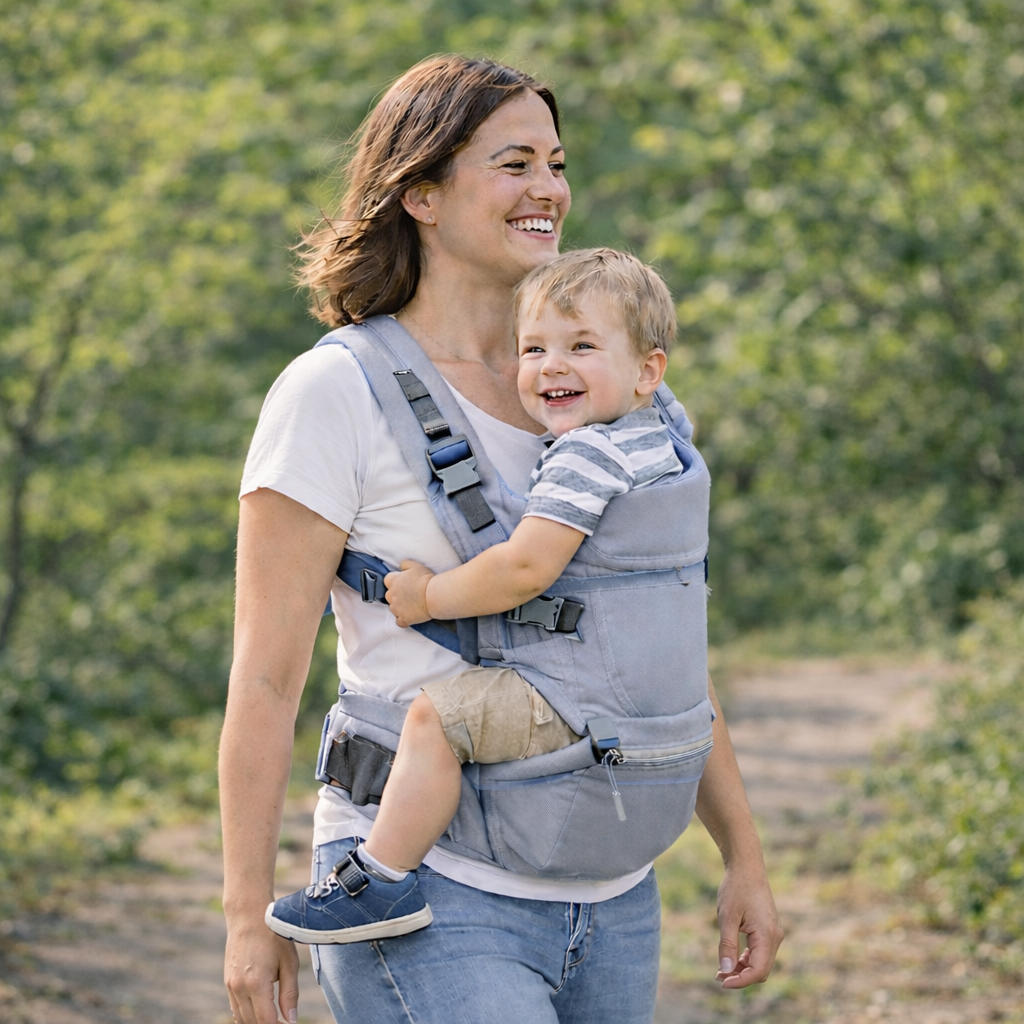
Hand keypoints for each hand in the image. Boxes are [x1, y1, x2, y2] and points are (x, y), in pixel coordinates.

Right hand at [224, 915, 299, 1023]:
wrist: (248, 915)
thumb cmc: (274, 935)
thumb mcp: (289, 962)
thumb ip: (290, 993)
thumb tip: (292, 1020)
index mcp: (256, 983)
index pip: (266, 1021)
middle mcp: (239, 988)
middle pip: (253, 1023)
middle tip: (285, 1021)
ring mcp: (230, 986)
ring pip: (242, 1019)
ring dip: (257, 1022)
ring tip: (275, 1018)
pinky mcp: (227, 982)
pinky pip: (236, 1008)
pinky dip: (247, 1015)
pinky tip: (261, 1011)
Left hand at [384, 559, 434, 625]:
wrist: (434, 595)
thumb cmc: (426, 579)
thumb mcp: (415, 565)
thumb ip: (404, 564)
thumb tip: (400, 567)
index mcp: (393, 581)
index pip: (387, 580)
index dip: (395, 582)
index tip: (403, 583)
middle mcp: (392, 595)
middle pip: (389, 596)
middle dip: (397, 595)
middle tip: (409, 595)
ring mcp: (396, 609)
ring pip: (394, 609)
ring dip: (401, 608)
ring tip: (413, 605)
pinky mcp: (404, 619)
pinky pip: (400, 622)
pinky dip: (404, 620)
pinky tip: (411, 616)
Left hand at [713, 860, 783, 988]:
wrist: (746, 866)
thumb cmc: (735, 889)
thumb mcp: (727, 917)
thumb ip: (727, 945)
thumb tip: (726, 970)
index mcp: (767, 935)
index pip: (758, 971)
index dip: (740, 981)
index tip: (721, 981)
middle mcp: (775, 937)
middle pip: (761, 970)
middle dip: (741, 977)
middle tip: (719, 976)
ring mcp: (773, 933)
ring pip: (761, 962)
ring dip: (743, 969)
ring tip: (722, 970)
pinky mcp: (768, 929)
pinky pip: (760, 952)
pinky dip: (747, 958)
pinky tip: (732, 959)